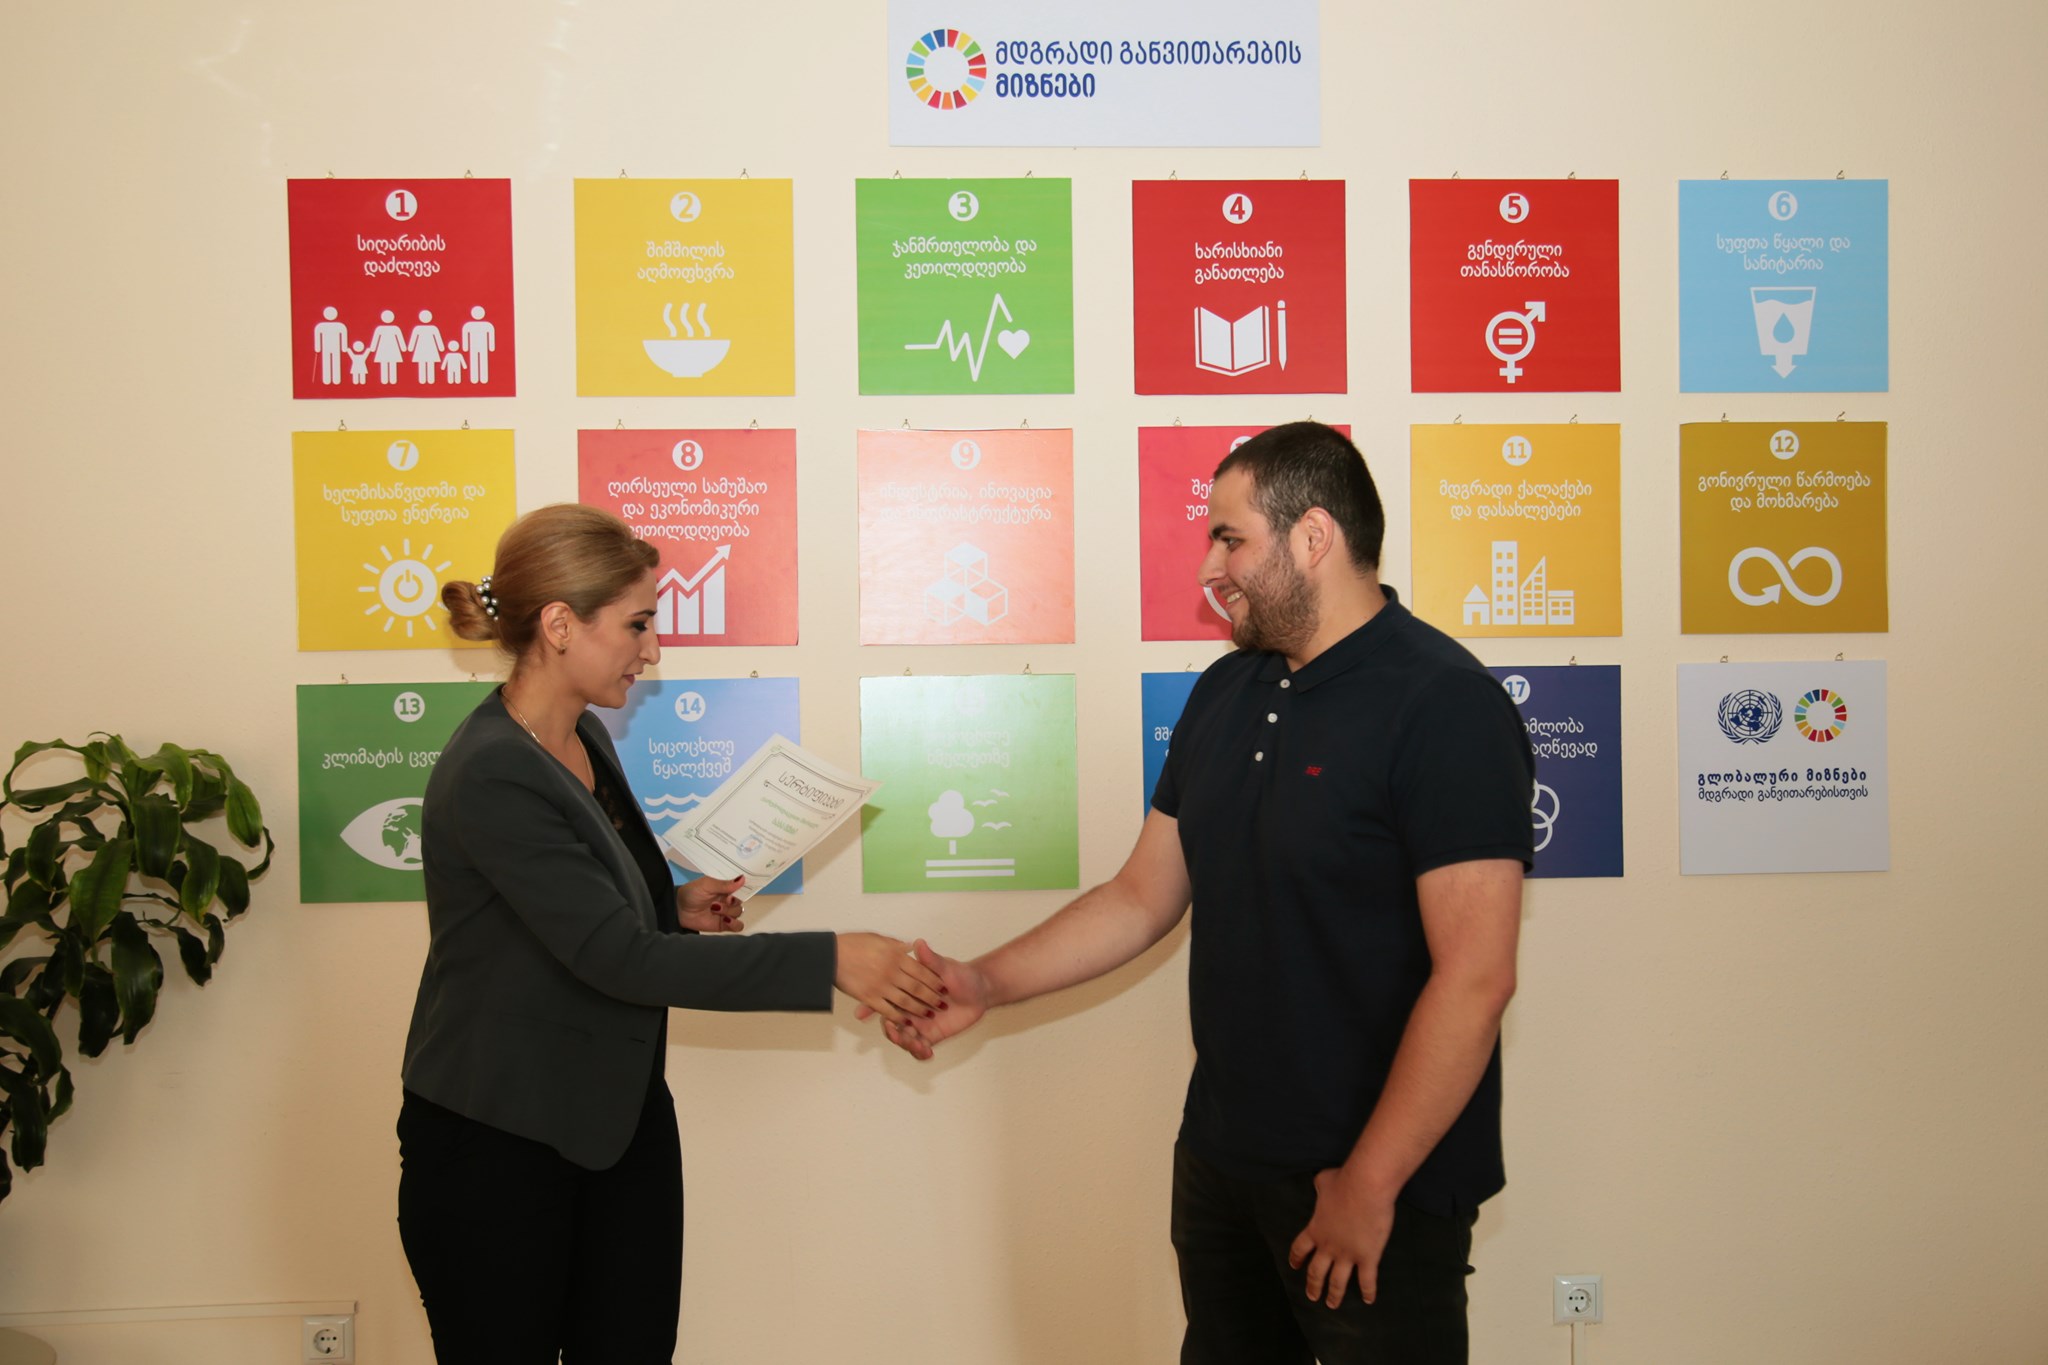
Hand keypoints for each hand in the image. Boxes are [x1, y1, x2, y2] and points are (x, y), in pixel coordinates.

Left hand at [676, 875, 744, 932]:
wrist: (678, 911)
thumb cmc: (691, 894)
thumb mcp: (707, 885)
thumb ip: (724, 884)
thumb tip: (742, 879)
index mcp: (725, 887)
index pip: (741, 886)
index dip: (742, 888)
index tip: (737, 889)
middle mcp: (727, 900)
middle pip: (741, 900)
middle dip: (733, 901)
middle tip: (723, 900)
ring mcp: (726, 912)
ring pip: (739, 912)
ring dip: (729, 911)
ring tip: (714, 909)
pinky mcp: (724, 925)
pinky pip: (738, 926)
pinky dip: (735, 924)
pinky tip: (726, 920)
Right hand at [833, 933, 946, 1023]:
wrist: (829, 954)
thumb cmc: (853, 944)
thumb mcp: (879, 938)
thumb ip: (897, 945)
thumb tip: (913, 945)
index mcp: (895, 955)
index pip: (921, 970)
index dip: (934, 979)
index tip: (944, 986)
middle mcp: (891, 971)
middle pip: (917, 987)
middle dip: (932, 997)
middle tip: (942, 1004)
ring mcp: (880, 985)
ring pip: (906, 1001)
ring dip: (919, 1009)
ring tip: (930, 1014)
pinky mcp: (869, 998)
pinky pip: (888, 1010)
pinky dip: (899, 1017)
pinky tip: (907, 1022)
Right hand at [864, 940, 987, 1060]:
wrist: (980, 990)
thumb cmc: (960, 975)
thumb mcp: (946, 967)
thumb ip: (931, 960)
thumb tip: (919, 943)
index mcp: (906, 993)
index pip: (885, 1001)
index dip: (871, 1008)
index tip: (862, 1015)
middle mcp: (909, 1011)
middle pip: (891, 1025)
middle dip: (891, 1031)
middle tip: (895, 1033)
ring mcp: (920, 1024)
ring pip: (904, 1039)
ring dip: (906, 1043)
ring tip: (916, 1043)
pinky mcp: (931, 1036)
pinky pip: (921, 1048)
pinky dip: (920, 1053)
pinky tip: (927, 1052)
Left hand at [1287, 1165, 1396, 1309]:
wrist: (1365, 1187)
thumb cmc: (1343, 1181)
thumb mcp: (1323, 1181)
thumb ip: (1319, 1187)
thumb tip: (1319, 1184)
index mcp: (1315, 1229)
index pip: (1300, 1248)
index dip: (1297, 1258)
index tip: (1295, 1266)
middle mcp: (1328, 1246)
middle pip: (1317, 1271)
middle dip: (1313, 1285)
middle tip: (1312, 1296)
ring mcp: (1348, 1254)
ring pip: (1338, 1281)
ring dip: (1334, 1294)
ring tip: (1332, 1305)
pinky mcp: (1368, 1257)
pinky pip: (1367, 1280)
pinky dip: (1367, 1292)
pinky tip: (1368, 1301)